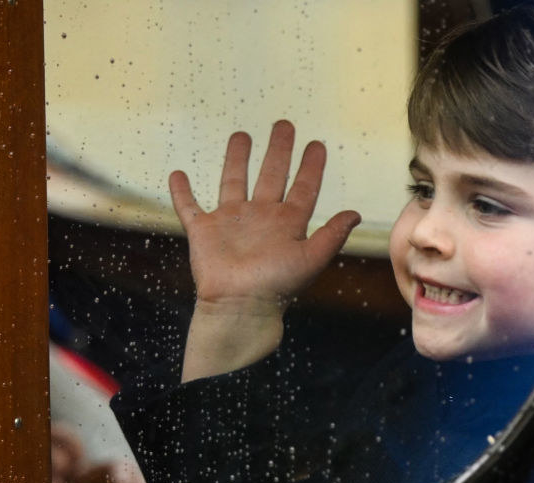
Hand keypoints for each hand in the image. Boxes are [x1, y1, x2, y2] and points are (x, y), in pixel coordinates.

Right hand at [169, 120, 360, 313]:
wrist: (239, 306)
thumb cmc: (277, 287)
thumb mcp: (312, 258)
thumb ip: (332, 235)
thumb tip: (355, 213)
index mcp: (287, 224)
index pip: (304, 188)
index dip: (311, 166)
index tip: (317, 144)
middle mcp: (260, 218)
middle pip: (271, 175)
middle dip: (278, 150)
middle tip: (284, 125)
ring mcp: (231, 223)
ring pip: (234, 182)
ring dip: (237, 159)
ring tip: (241, 135)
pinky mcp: (204, 231)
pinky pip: (189, 207)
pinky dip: (182, 192)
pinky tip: (178, 174)